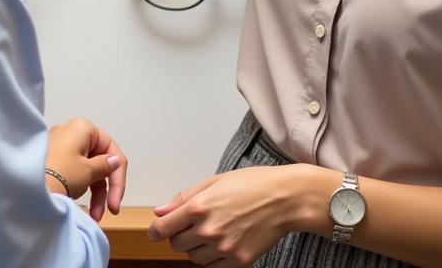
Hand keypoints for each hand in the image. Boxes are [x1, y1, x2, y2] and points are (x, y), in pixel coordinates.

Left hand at [46, 117, 128, 221]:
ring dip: (95, 195)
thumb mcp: (89, 172)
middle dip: (105, 189)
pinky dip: (81, 189)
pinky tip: (84, 209)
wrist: (28, 189)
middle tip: (110, 210)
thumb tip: (114, 161)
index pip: (111, 150)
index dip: (118, 176)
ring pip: (88, 170)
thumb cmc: (59, 174)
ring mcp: (61, 147)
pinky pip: (74, 173)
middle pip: (99, 161)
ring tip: (95, 216)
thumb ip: (105, 166)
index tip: (117, 199)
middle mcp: (72, 134)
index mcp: (83, 129)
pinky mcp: (52, 160)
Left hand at [148, 166, 309, 265]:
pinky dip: (214, 257)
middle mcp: (209, 230)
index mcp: (199, 207)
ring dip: (197, 247)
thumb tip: (160, 211)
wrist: (284, 199)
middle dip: (180, 236)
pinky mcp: (238, 262)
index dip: (157, 230)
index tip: (157, 230)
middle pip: (177, 246)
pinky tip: (224, 241)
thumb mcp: (213, 182)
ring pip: (194, 258)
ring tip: (213, 230)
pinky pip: (213, 267)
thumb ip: (184, 198)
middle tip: (193, 224)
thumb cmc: (251, 185)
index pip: (164, 228)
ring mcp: (224, 248)